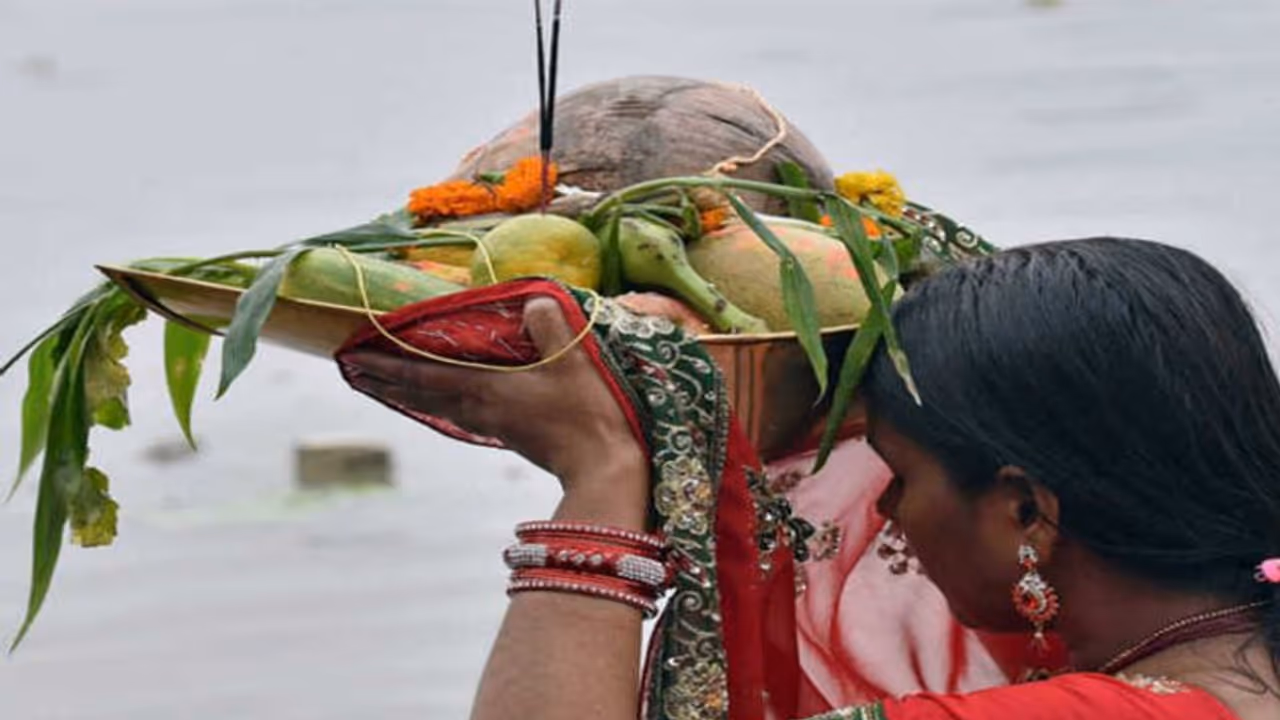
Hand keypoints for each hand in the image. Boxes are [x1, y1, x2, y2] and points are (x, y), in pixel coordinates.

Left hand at [340, 297, 648, 505]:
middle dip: (387, 379)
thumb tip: (531, 300)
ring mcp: (493, 425)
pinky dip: (438, 402)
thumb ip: (550, 324)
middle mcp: (480, 409)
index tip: (353, 356)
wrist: (605, 469)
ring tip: (387, 383)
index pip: (423, 374)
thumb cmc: (589, 414)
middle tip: (356, 368)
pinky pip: (458, 413)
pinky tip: (443, 400)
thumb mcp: (574, 361)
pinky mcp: (508, 434)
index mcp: (486, 389)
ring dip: (408, 393)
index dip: (387, 363)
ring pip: (437, 406)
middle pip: (421, 393)